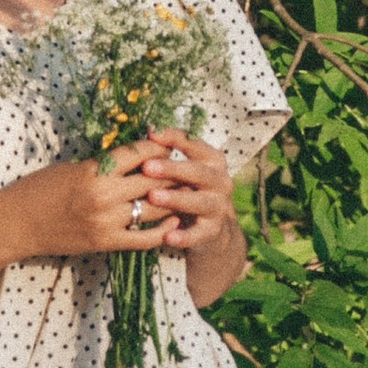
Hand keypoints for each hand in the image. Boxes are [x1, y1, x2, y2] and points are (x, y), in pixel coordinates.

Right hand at [0, 133, 233, 263]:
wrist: (17, 224)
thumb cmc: (39, 188)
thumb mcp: (72, 166)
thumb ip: (104, 164)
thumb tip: (136, 157)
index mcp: (95, 170)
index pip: (139, 153)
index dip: (160, 147)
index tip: (172, 143)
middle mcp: (104, 195)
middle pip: (154, 180)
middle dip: (175, 173)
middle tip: (190, 168)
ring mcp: (106, 221)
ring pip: (154, 208)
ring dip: (174, 201)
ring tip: (189, 193)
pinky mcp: (105, 243)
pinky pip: (143, 238)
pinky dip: (162, 231)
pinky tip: (174, 224)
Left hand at [130, 130, 236, 260]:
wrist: (213, 229)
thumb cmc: (191, 190)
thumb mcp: (184, 169)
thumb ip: (170, 151)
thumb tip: (150, 131)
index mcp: (213, 161)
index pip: (195, 145)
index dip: (175, 139)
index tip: (152, 134)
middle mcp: (220, 182)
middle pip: (198, 172)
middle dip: (173, 169)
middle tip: (147, 167)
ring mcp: (219, 207)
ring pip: (199, 202)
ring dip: (176, 199)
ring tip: (153, 197)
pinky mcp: (213, 231)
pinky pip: (198, 234)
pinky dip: (184, 236)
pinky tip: (167, 236)